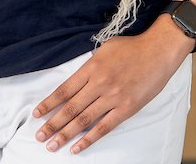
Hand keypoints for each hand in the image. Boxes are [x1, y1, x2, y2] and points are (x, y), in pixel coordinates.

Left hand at [31, 25, 191, 154]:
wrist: (158, 51)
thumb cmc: (131, 47)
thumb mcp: (104, 48)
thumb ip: (89, 64)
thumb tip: (76, 79)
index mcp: (91, 67)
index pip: (64, 90)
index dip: (49, 103)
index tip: (37, 114)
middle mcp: (99, 83)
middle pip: (70, 107)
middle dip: (52, 123)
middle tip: (39, 136)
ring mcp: (113, 97)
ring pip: (84, 120)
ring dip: (66, 134)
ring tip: (52, 144)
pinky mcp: (126, 109)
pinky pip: (104, 127)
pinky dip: (89, 139)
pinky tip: (77, 147)